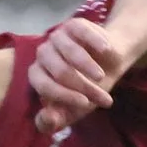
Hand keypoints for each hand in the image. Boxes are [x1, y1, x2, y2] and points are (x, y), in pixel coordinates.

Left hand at [30, 17, 126, 134]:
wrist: (109, 64)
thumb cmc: (87, 90)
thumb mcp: (73, 110)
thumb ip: (57, 118)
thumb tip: (47, 121)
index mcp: (38, 75)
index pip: (43, 84)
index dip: (64, 95)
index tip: (85, 104)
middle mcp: (43, 54)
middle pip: (60, 70)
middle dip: (83, 86)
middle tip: (102, 97)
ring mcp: (58, 37)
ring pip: (69, 51)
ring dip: (88, 67)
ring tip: (102, 77)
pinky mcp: (74, 25)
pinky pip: (81, 31)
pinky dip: (94, 41)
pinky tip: (105, 51)